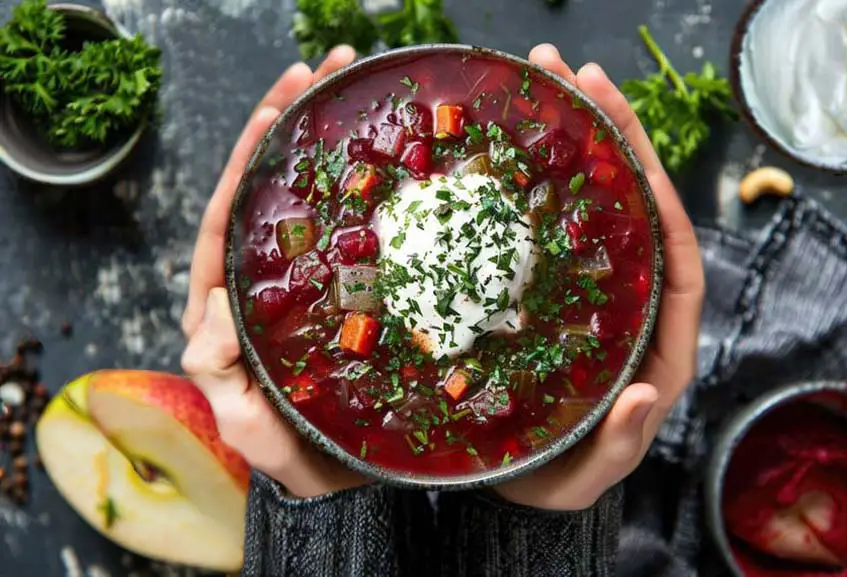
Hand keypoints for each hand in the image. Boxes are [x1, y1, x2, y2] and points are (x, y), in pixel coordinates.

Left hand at [180, 46, 366, 498]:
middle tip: (324, 69)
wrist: (339, 480)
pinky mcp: (347, 290)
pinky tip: (385, 153)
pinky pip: (349, 231)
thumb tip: (209, 314)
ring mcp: (309, 281)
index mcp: (232, 302)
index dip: (249, 159)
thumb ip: (218, 374)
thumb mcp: (246, 422)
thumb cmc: (291, 454)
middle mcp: (266, 280)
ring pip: (310, 198)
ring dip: (325, 139)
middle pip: (270, 187)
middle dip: (290, 123)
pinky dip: (363, 188)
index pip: (230, 214)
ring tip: (349, 84)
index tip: (276, 107)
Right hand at [493, 45, 704, 510]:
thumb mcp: (585, 474)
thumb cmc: (559, 478)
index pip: (678, 266)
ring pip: (595, 204)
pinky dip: (538, 180)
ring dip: (578, 140)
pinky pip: (552, 225)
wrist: (520, 477)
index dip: (663, 211)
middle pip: (638, 212)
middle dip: (618, 141)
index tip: (636, 158)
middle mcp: (631, 305)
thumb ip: (617, 444)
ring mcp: (589, 289)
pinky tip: (514, 139)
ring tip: (547, 78)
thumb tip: (644, 394)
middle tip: (579, 77)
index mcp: (658, 346)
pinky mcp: (550, 286)